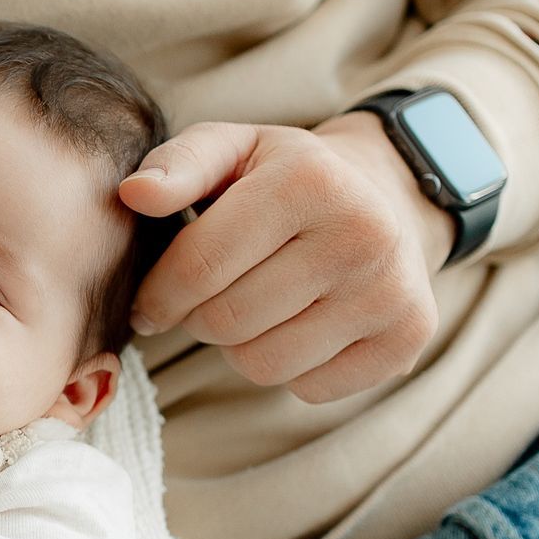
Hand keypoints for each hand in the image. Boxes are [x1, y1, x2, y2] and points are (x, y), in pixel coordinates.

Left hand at [122, 112, 453, 401]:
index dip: (158, 294)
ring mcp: (391, 294)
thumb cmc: (288, 179)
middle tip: (209, 298)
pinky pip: (307, 389)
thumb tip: (133, 193)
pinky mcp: (405, 341)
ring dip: (239, 346)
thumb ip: (178, 164)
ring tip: (254, 308)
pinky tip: (300, 325)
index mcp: (310, 180)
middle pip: (227, 321)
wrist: (386, 199)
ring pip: (262, 364)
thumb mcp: (234, 150)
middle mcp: (362, 236)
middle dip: (198, 317)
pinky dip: (288, 368)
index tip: (148, 303)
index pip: (200, 266)